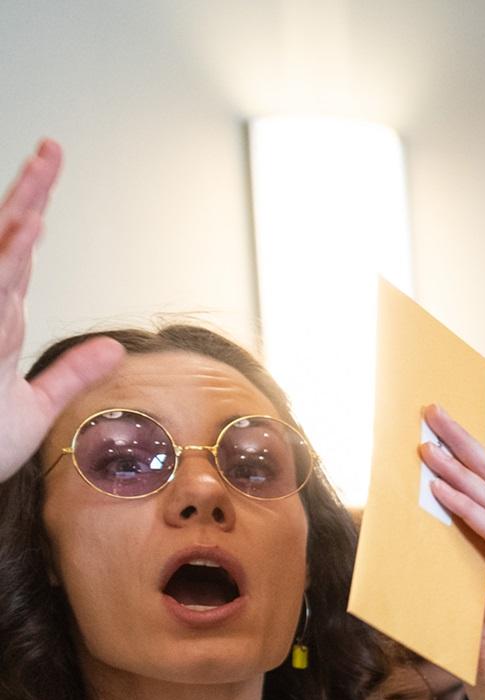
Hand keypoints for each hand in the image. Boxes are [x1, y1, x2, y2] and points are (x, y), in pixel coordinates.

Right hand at [0, 141, 123, 482]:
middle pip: (3, 242)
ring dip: (14, 237)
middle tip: (51, 150)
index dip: (32, 207)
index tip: (51, 164)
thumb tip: (115, 347)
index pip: (16, 252)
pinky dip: (4, 282)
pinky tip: (20, 252)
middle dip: (26, 195)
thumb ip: (72, 374)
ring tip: (39, 192)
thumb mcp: (34, 406)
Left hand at [418, 405, 484, 677]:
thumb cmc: (471, 613)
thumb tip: (424, 481)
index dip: (469, 446)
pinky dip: (465, 508)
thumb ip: (459, 524)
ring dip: (456, 473)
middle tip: (432, 413)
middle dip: (463, 442)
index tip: (440, 420)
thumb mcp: (461, 556)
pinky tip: (439, 491)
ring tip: (426, 450)